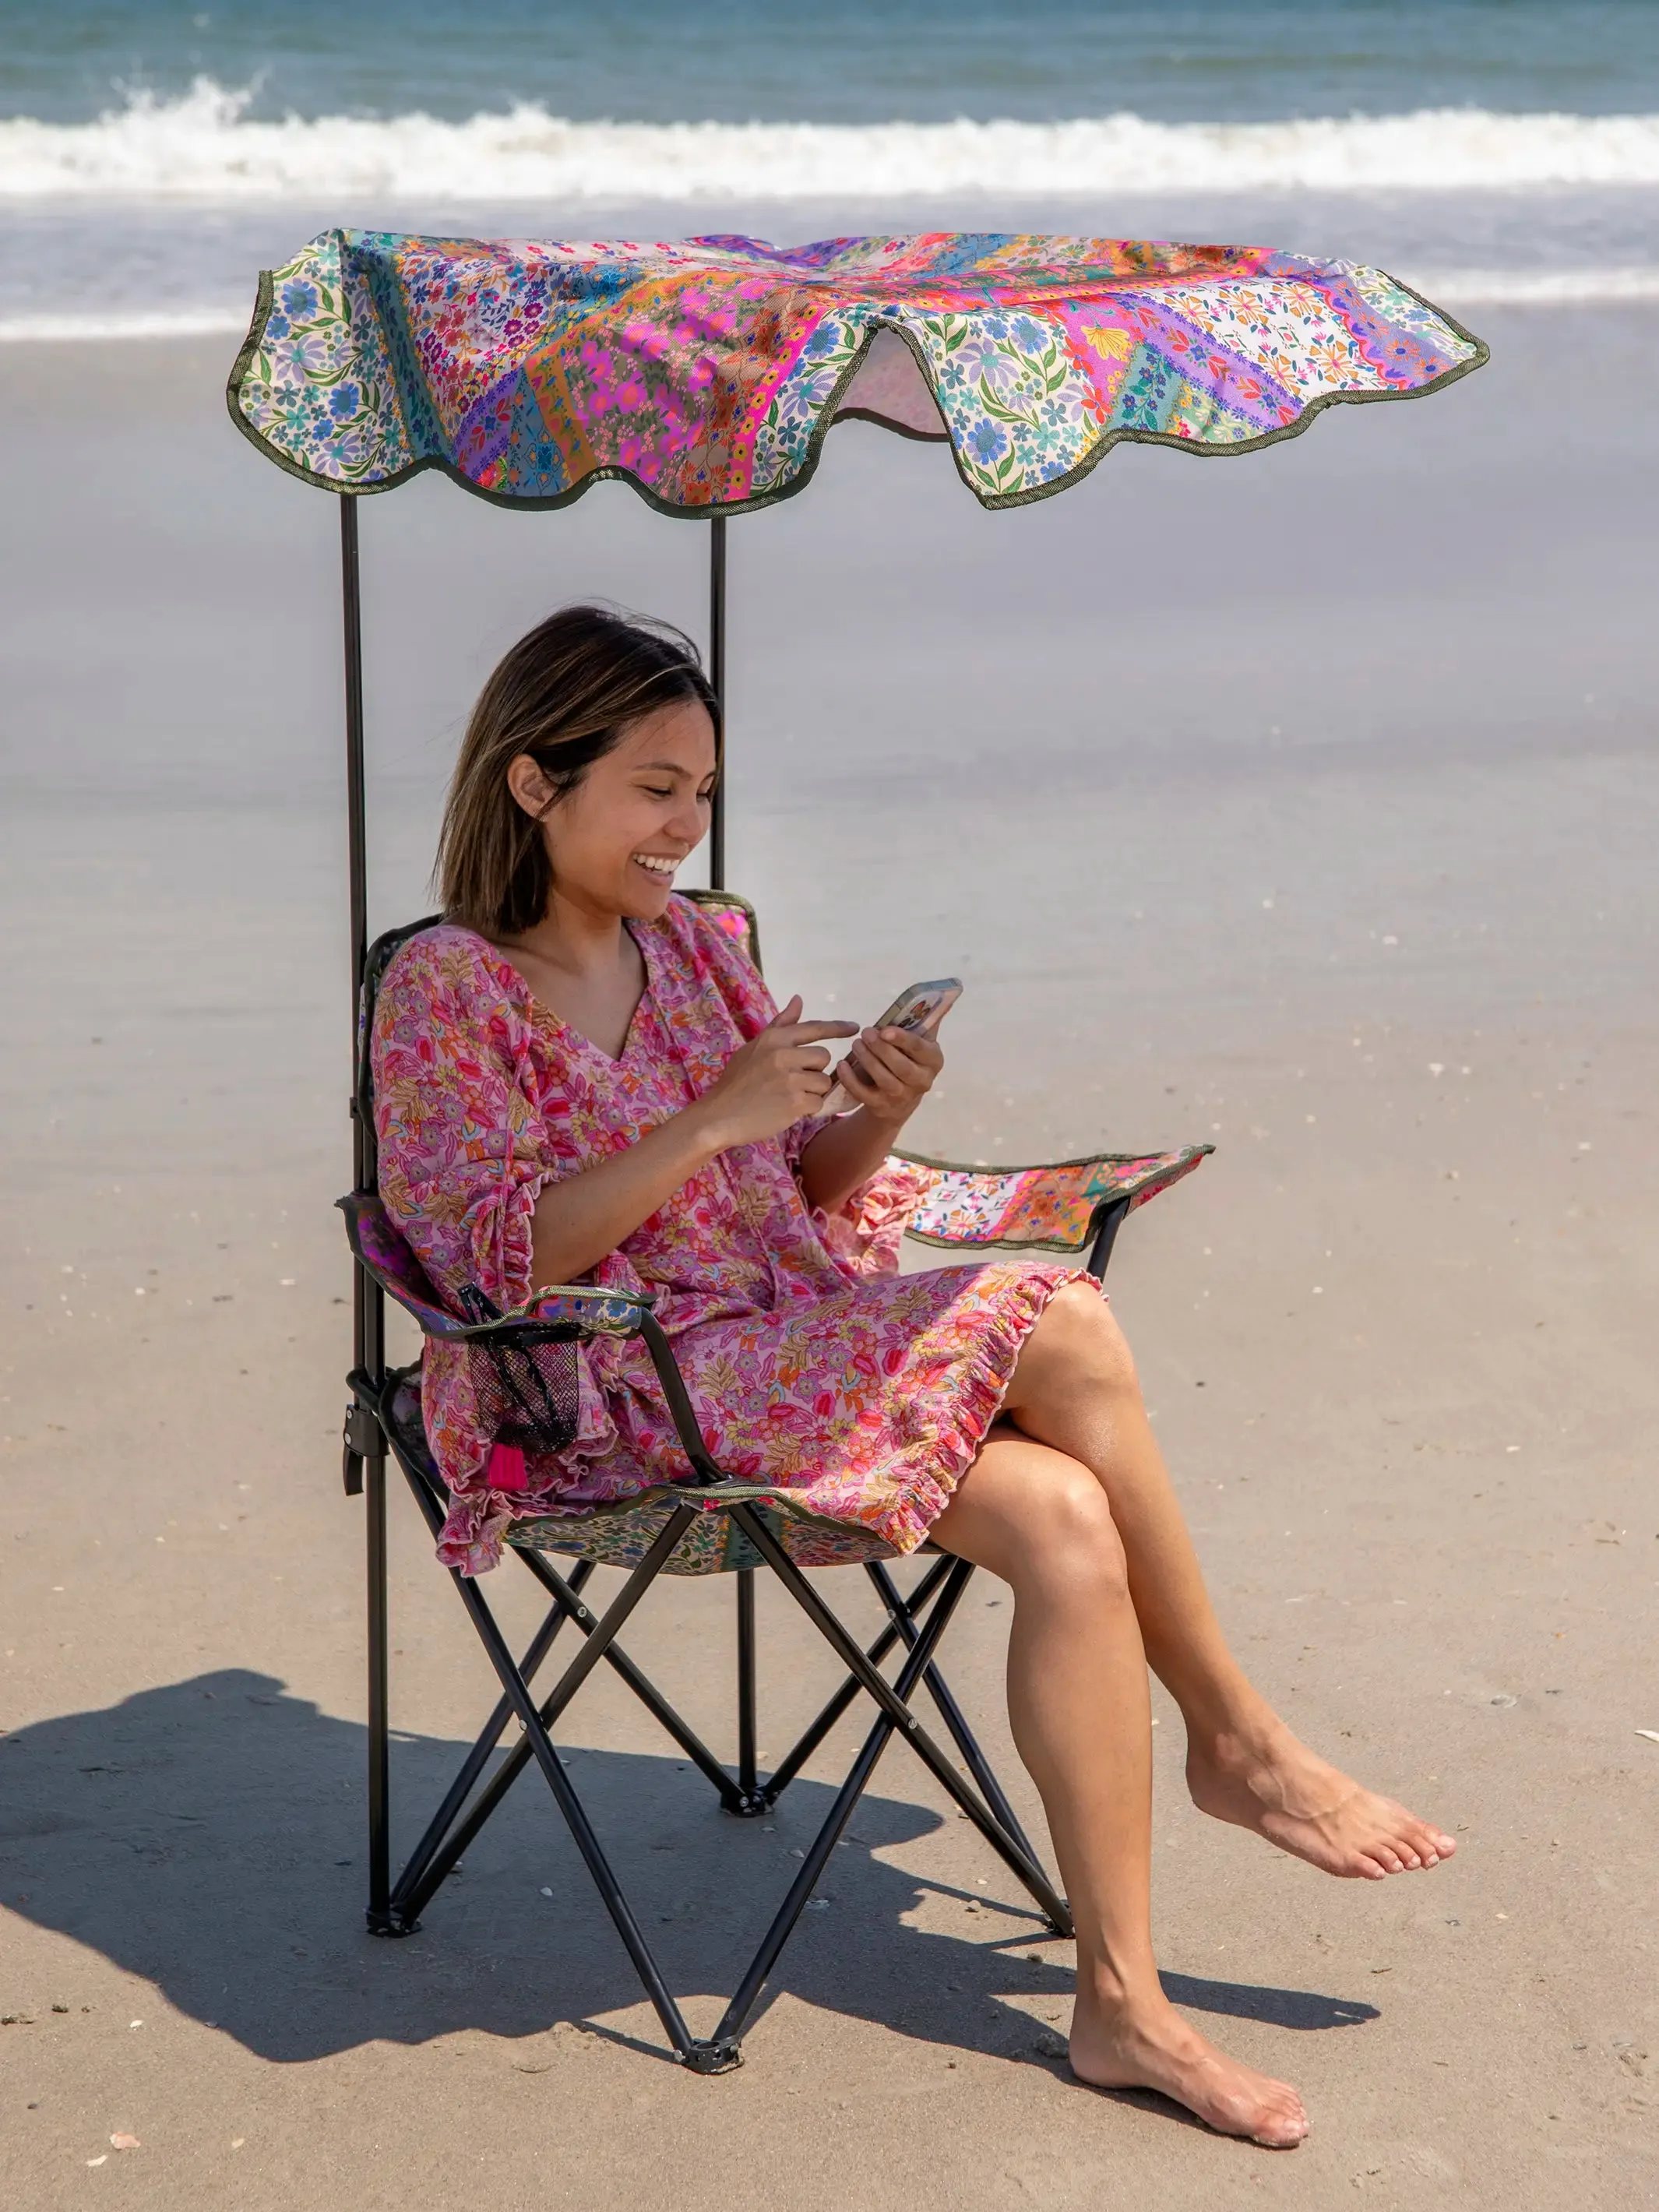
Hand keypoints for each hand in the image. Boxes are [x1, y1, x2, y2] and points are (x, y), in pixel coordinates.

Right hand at [699, 996, 857, 1149]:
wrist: (719, 1116)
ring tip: (789, 1096)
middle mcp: (784, 1055)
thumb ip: (780, 1025)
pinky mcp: (795, 1103)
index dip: (838, 1028)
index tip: (854, 1028)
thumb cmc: (736, 1082)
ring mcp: (790, 1079)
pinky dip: (807, 1108)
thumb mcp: (754, 1048)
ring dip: (812, 1091)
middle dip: (814, 1070)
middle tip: (793, 1080)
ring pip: (824, 1081)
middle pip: (824, 1057)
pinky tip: (788, 1109)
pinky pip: (818, 1101)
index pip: (814, 1028)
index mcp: (774, 1039)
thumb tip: (799, 999)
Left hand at [834, 1022, 942, 1131]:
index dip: (902, 1039)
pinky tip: (842, 1065)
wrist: (901, 1099)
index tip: (885, 1030)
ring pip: (884, 1080)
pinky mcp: (881, 1107)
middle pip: (902, 1067)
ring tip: (856, 1044)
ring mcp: (901, 1097)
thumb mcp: (920, 1042)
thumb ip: (925, 1020)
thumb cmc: (909, 1059)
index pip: (920, 1049)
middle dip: (882, 1049)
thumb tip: (944, 991)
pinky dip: (851, 1080)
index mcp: (933, 1060)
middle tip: (866, 1033)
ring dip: (868, 1061)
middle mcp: (922, 1081)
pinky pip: (864, 1095)